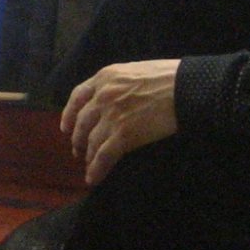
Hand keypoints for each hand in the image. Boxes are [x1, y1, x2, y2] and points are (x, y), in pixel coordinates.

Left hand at [60, 59, 179, 185]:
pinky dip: (96, 169)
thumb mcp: (134, 71)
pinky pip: (104, 156)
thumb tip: (115, 97)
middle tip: (77, 150)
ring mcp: (111, 116)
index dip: (69, 114)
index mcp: (105, 77)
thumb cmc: (168, 77)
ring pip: (92, 141)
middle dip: (78, 138)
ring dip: (88, 156)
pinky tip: (93, 178)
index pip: (78, 96)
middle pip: (82, 122)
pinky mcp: (123, 134)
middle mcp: (103, 96)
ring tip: (88, 165)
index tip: (65, 127)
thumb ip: (119, 83)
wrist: (185, 88)